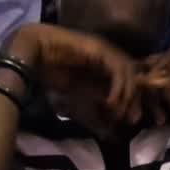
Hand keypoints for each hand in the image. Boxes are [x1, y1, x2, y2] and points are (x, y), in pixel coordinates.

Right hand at [7, 24, 141, 124]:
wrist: (34, 51)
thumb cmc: (50, 69)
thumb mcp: (78, 90)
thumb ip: (94, 99)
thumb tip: (109, 120)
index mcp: (105, 63)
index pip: (129, 80)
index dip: (132, 99)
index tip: (129, 119)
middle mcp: (109, 54)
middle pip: (134, 76)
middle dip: (135, 99)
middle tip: (130, 119)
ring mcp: (106, 49)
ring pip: (129, 72)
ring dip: (127, 95)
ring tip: (118, 112)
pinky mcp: (100, 49)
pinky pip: (118, 70)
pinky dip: (118, 88)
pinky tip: (110, 103)